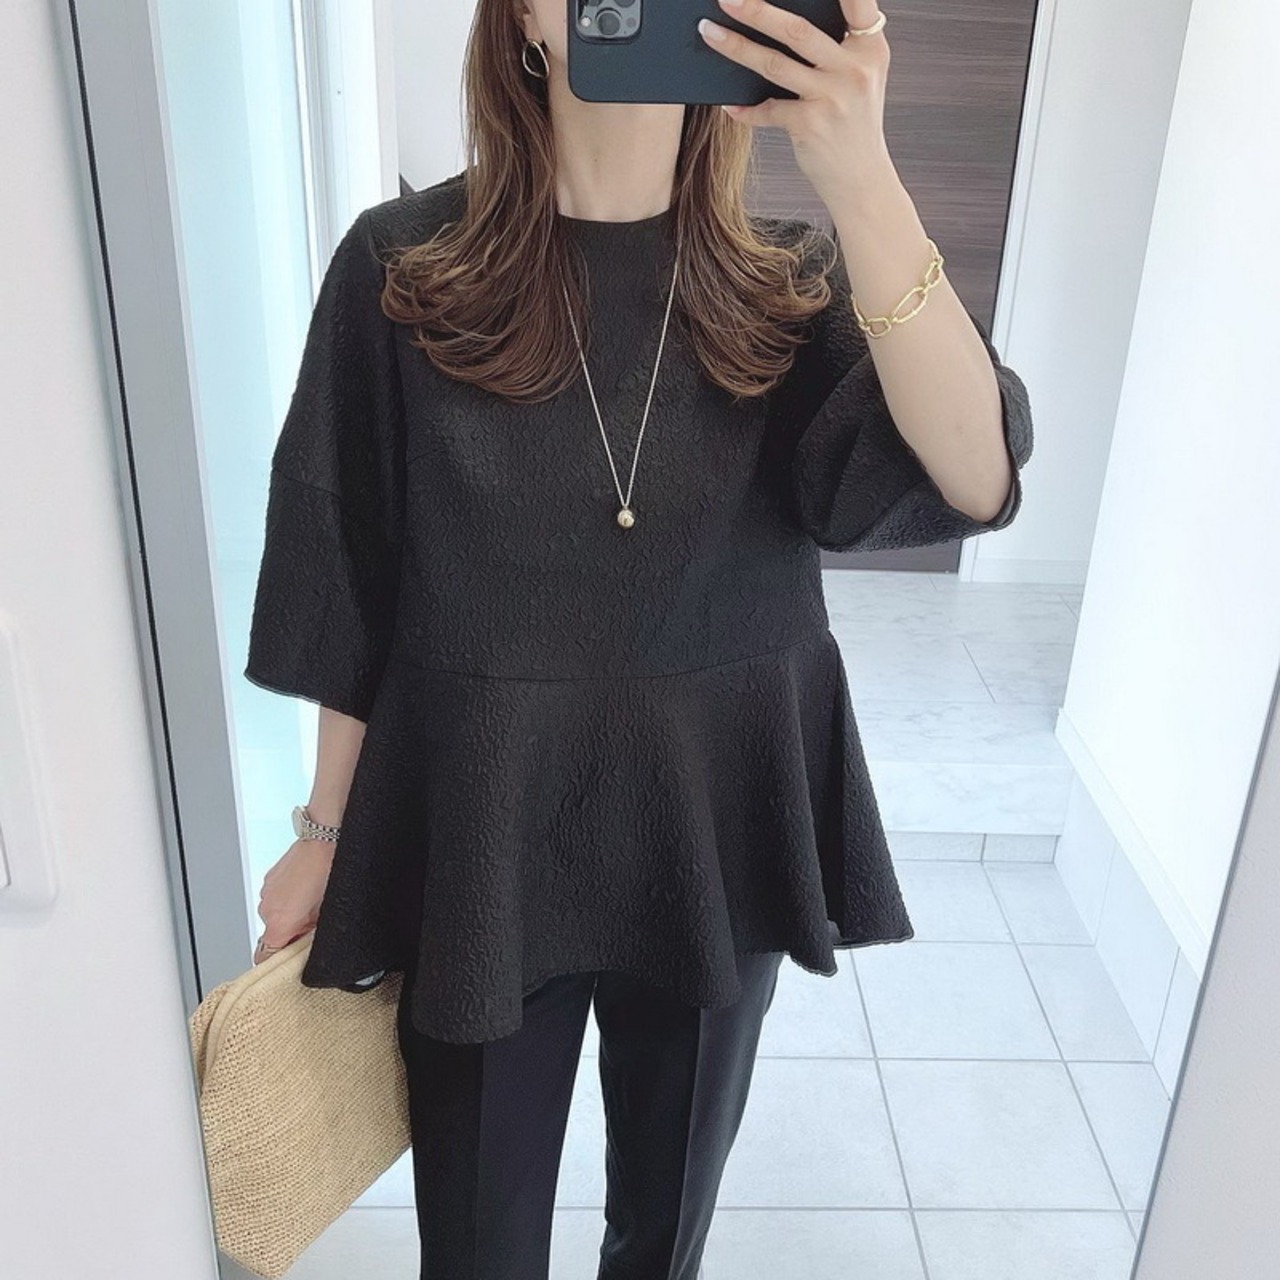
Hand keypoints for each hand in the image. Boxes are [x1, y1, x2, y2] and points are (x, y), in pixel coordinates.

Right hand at [252, 838, 334, 963]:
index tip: (292, 958)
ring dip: (290, 915)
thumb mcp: (325, 913)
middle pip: (273, 935)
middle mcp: (267, 909)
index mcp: (279, 923)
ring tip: (311, 902)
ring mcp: (266, 892)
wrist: (324, 841)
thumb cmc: (327, 873)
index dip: (279, 960)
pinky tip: (305, 889)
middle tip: (312, 924)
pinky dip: (287, 899)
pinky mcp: (270, 879)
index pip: (264, 957)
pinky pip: (276, 898)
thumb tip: (310, 945)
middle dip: (291, 934)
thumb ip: (312, 935)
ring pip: (275, 915)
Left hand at [697, 0, 894, 208]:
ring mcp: (832, 97)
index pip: (857, 1)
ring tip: (709, 32)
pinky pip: (768, 109)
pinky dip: (746, 109)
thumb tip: (782, 20)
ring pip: (774, 64)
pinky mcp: (811, 125)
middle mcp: (854, 68)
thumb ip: (837, 47)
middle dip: (757, 10)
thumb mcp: (860, 78)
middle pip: (798, 30)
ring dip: (736, 47)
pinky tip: (730, 106)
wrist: (861, 180)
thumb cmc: (853, 124)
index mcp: (870, 48)